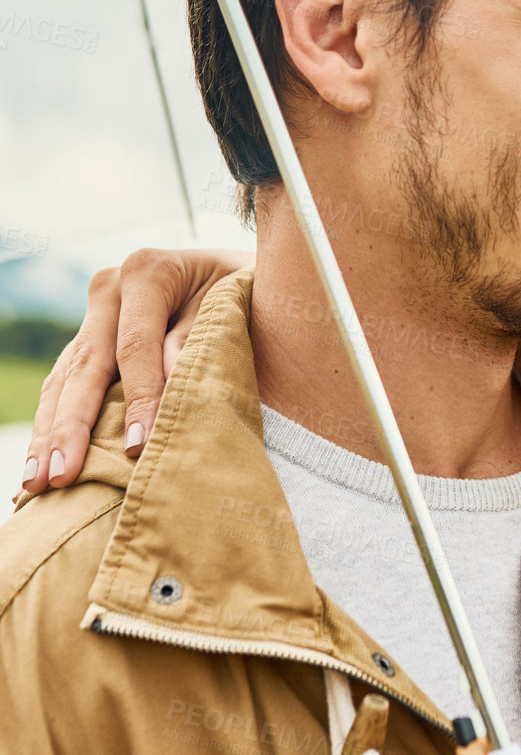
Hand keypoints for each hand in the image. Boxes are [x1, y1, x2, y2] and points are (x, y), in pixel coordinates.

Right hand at [23, 247, 252, 493]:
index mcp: (148, 271)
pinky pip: (67, 385)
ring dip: (49, 434)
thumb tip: (165, 381)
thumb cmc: (250, 294)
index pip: (135, 344)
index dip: (137, 397)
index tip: (137, 446)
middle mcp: (111, 289)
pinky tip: (39, 465)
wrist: (244, 280)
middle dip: (70, 426)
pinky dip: (53, 425)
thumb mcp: (237, 305)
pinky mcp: (91, 342)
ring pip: (66, 379)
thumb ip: (200, 338)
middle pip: (87, 365)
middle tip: (60, 477)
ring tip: (36, 483)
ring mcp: (96, 316)